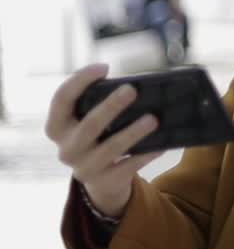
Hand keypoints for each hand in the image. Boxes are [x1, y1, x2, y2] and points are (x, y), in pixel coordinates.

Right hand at [45, 64, 163, 218]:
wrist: (102, 180)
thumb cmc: (99, 137)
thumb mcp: (90, 121)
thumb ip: (100, 104)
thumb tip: (137, 85)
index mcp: (57, 127)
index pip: (61, 99)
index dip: (80, 81)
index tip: (104, 67)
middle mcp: (66, 148)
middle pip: (88, 125)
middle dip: (110, 107)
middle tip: (131, 90)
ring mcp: (84, 168)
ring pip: (111, 148)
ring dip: (132, 132)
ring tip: (153, 118)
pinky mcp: (105, 181)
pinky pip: (128, 167)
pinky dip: (145, 154)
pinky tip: (160, 145)